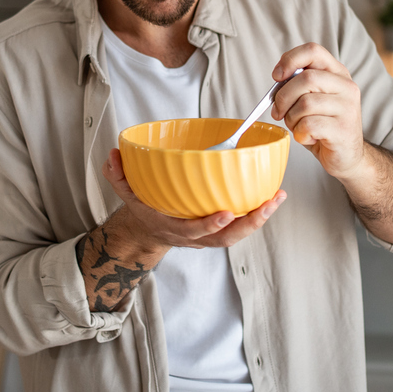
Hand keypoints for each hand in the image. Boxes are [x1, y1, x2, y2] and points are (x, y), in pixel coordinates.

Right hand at [101, 149, 285, 252]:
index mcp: (172, 228)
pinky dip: (258, 213)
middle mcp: (194, 237)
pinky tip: (272, 197)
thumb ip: (118, 174)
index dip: (209, 225)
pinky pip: (241, 226)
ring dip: (260, 218)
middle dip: (249, 224)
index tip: (226, 213)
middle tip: (268, 205)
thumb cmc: (143, 208)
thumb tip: (114, 154)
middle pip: (225, 238)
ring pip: (238, 234)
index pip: (193, 231)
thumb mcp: (125, 192)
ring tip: (278, 198)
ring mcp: (209, 235)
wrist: (148, 233)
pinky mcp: (219, 229)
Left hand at [270, 43, 366, 180]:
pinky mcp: (343, 129)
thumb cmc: (323, 126)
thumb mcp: (312, 99)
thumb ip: (299, 85)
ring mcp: (348, 108)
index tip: (277, 76)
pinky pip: (308, 125)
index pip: (313, 51)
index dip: (290, 60)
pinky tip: (308, 137)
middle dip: (283, 97)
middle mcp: (347, 86)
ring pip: (305, 103)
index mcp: (338, 73)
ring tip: (298, 126)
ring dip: (291, 119)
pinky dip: (300, 133)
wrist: (347, 156)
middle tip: (278, 112)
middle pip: (305, 79)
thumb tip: (278, 78)